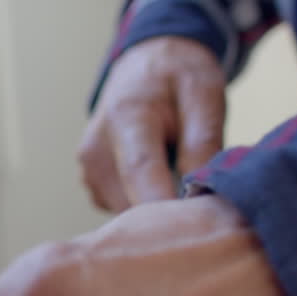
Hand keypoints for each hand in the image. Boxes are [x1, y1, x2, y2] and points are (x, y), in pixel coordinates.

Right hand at [78, 37, 226, 212]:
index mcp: (125, 118)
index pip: (140, 171)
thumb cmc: (178, 77)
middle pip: (131, 201)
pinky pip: (123, 209)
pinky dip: (146, 205)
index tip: (193, 230)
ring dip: (158, 211)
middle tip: (207, 214)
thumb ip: (202, 141)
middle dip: (168, 216)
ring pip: (127, 212)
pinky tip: (165, 185)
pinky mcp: (92, 184)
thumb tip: (199, 192)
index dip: (165, 206)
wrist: (145, 65)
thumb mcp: (205, 94)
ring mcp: (89, 170)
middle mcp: (95, 149)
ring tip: (185, 190)